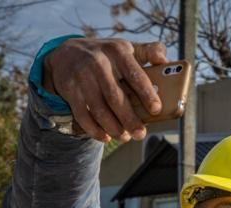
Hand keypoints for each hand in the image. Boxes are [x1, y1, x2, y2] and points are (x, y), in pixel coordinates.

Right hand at [43, 37, 166, 142]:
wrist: (67, 53)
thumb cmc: (107, 56)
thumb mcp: (127, 48)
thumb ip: (149, 51)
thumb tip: (164, 60)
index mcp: (118, 52)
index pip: (135, 75)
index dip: (146, 93)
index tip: (156, 110)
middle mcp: (98, 63)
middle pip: (115, 96)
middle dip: (129, 119)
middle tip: (140, 134)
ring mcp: (82, 77)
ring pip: (98, 108)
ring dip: (113, 127)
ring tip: (125, 137)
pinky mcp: (70, 89)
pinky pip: (82, 114)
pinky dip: (94, 129)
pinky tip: (106, 137)